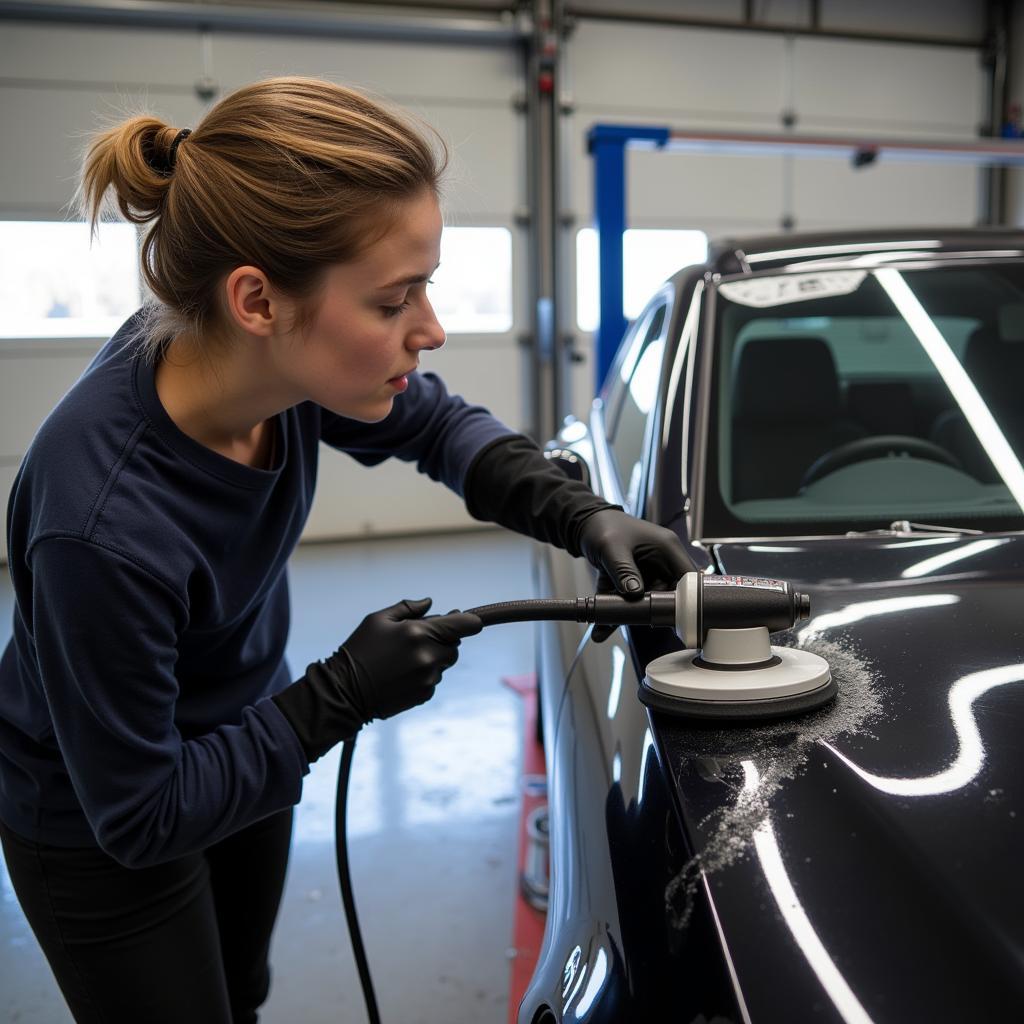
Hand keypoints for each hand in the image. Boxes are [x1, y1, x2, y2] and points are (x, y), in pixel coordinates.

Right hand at [338, 598, 482, 721]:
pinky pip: (434, 680)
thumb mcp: (378, 620)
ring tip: (402, 661)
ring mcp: (428, 677)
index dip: (468, 621)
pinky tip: (401, 676)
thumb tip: (430, 603)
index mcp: (419, 632)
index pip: (464, 625)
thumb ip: (408, 608)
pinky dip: (424, 676)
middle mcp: (429, 656)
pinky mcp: (425, 694)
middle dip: (443, 641)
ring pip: (444, 664)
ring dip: (432, 659)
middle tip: (418, 641)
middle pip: (455, 646)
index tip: (469, 622)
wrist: (346, 692)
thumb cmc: (360, 651)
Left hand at [577, 509, 694, 641]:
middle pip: (671, 594)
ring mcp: (650, 573)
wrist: (588, 525)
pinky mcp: (636, 581)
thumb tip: (634, 593)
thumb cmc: (605, 527)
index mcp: (667, 548)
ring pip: (651, 601)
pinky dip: (620, 612)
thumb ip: (624, 571)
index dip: (686, 599)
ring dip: (635, 614)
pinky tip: (603, 627)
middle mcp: (663, 562)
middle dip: (655, 610)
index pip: (689, 578)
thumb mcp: (613, 548)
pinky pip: (633, 601)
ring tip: (612, 621)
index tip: (672, 615)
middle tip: (638, 620)